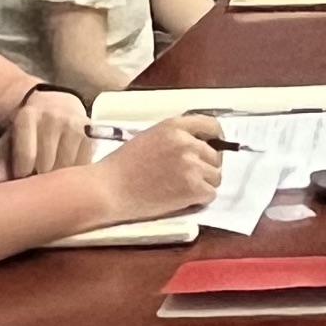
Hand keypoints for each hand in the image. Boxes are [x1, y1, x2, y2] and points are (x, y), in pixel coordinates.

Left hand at [0, 85, 92, 179]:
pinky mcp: (92, 133)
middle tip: (36, 184)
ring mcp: (75, 124)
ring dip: (58, 179)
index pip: (26, 156)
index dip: (22, 176)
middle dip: (40, 179)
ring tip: (51, 179)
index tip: (21, 183)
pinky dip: (75, 174)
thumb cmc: (28, 128)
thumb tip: (0, 181)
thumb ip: (2, 160)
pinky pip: (85, 164)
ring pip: (68, 167)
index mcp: (28, 116)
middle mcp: (53, 117)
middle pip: (47, 164)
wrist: (57, 103)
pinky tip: (67, 172)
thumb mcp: (9, 138)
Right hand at [95, 111, 223, 218]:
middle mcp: (187, 143)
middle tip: (187, 176)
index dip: (215, 138)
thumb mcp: (151, 137)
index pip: (211, 126)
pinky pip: (211, 194)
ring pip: (216, 176)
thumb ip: (175, 136)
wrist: (109, 189)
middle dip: (205, 166)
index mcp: (175, 126)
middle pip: (215, 156)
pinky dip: (200, 199)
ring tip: (182, 188)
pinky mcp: (193, 189)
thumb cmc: (123, 165)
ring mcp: (192, 166)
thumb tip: (200, 143)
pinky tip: (182, 198)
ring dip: (204, 183)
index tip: (213, 147)